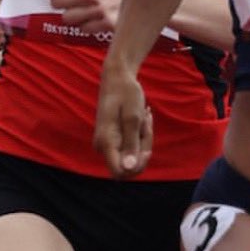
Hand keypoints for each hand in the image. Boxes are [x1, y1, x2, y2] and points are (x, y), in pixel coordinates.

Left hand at [43, 0, 122, 36]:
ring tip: (86, 10)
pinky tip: (96, 18)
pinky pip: (83, 29)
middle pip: (55, 4)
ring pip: (67, 18)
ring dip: (74, 16)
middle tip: (74, 1)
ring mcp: (98, 9)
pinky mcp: (106, 24)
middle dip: (63, 3)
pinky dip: (88, 25)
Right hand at [94, 62, 152, 177]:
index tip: (147, 148)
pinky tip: (143, 118)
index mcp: (106, 142)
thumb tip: (129, 169)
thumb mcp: (134, 117)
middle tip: (147, 124)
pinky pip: (131, 147)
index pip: (120, 172)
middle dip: (144, 149)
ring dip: (144, 139)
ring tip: (145, 117)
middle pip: (129, 165)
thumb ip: (131, 143)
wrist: (117, 78)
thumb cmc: (125, 93)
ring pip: (132, 155)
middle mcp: (103, 147)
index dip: (137, 166)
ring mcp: (107, 144)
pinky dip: (141, 136)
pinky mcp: (112, 140)